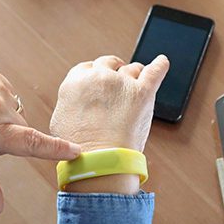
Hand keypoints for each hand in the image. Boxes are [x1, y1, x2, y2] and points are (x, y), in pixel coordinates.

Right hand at [50, 55, 168, 192]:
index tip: (101, 79)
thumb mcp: (61, 120)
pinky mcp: (142, 92)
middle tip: (119, 81)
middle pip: (109, 64)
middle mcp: (98, 76)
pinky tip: (162, 62)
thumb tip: (78, 103)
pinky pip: (155, 71)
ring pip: (132, 69)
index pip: (88, 67)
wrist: (98, 161)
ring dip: (135, 74)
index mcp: (75, 81)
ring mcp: (122, 82)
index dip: (96, 74)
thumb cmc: (79, 147)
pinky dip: (160, 65)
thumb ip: (70, 103)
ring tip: (138, 82)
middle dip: (114, 71)